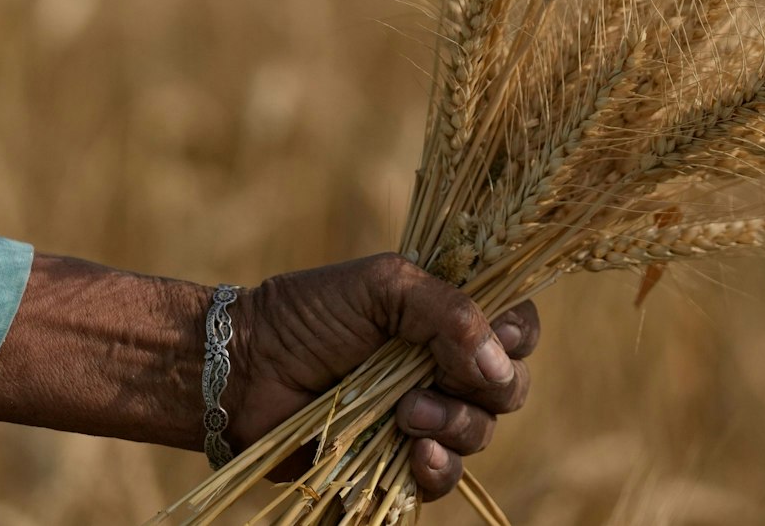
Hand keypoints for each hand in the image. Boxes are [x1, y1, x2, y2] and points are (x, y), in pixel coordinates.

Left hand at [228, 254, 539, 499]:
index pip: (518, 327)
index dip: (518, 336)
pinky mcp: (399, 461)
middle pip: (511, 387)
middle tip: (438, 379)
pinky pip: (445, 477)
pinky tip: (414, 454)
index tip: (497, 337)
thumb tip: (498, 365)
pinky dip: (438, 468)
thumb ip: (450, 311)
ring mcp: (426, 416)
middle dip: (488, 388)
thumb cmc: (310, 313)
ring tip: (406, 414)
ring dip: (455, 425)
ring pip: (482, 433)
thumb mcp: (385, 286)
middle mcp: (445, 366)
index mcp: (448, 317)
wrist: (246, 368)